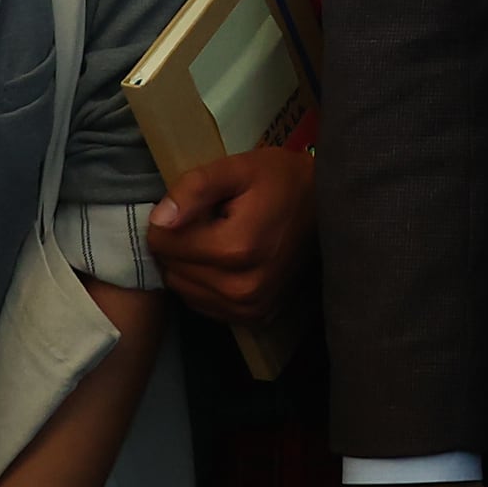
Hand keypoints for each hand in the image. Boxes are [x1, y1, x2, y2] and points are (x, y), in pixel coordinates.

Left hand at [145, 144, 317, 323]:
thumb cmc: (281, 181)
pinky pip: (204, 305)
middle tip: (205, 220)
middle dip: (177, 244)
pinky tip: (223, 261)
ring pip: (184, 290)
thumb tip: (158, 219)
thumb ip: (195, 188)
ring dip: (189, 265)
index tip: (190, 206)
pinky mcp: (255, 317)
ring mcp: (249, 308)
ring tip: (215, 238)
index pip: (164, 244)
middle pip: (172, 270)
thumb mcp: (238, 169)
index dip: (167, 220)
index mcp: (235, 249)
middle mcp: (241, 288)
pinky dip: (204, 284)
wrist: (328, 208)